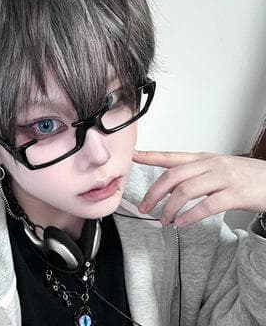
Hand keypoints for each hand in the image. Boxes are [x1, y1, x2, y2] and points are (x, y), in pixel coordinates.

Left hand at [132, 150, 265, 226]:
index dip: (151, 156)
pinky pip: (207, 205)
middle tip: (144, 207)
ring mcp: (224, 178)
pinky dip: (190, 216)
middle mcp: (211, 165)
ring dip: (170, 207)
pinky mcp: (236, 194)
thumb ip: (193, 176)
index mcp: (204, 158)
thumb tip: (168, 189)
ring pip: (186, 190)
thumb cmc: (245, 176)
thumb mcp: (217, 169)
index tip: (134, 156)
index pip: (172, 156)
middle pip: (173, 176)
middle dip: (154, 192)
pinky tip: (182, 223)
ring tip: (164, 219)